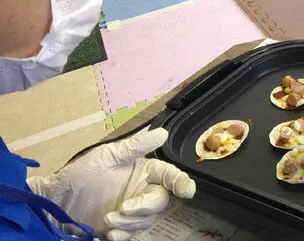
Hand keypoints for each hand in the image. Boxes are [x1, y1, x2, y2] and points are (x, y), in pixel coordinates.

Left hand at [28, 128, 195, 240]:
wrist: (55, 200)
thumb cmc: (81, 173)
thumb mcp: (108, 155)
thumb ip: (136, 146)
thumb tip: (162, 133)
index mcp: (143, 171)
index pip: (169, 175)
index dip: (180, 182)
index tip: (186, 190)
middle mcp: (141, 190)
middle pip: (160, 200)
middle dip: (146, 206)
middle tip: (125, 208)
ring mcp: (131, 210)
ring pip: (147, 219)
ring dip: (130, 222)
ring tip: (108, 219)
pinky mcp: (120, 227)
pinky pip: (132, 235)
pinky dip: (124, 235)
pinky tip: (110, 233)